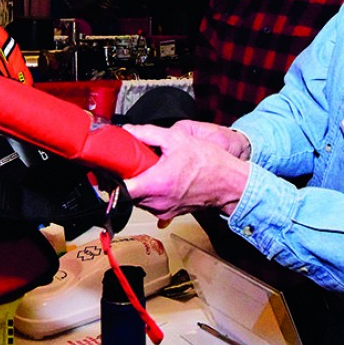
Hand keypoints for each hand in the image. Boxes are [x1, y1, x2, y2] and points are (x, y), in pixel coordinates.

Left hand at [122, 123, 249, 220]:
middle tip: (133, 162)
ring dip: (140, 185)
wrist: (230, 184)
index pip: (121, 190)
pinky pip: (151, 203)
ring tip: (150, 169)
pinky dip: (151, 192)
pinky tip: (161, 179)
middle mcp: (157, 202)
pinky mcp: (169, 214)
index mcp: (156, 184)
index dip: (113, 178)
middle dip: (128, 177)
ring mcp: (163, 211)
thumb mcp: (177, 139)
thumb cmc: (209, 162)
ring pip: (139, 199)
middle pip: (128, 193)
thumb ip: (148, 134)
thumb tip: (129, 131)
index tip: (113, 167)